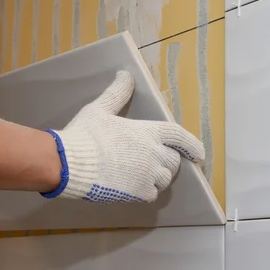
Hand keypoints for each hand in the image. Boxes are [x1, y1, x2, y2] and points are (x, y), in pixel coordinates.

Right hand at [42, 70, 204, 202]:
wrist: (70, 163)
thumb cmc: (86, 134)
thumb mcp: (100, 109)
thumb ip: (117, 94)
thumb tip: (125, 75)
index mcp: (148, 132)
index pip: (179, 136)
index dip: (191, 144)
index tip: (199, 153)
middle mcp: (154, 154)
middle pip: (173, 161)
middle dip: (168, 161)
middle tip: (155, 162)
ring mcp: (148, 175)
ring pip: (165, 179)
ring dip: (159, 177)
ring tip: (144, 174)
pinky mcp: (138, 193)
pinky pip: (152, 194)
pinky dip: (147, 191)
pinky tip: (134, 186)